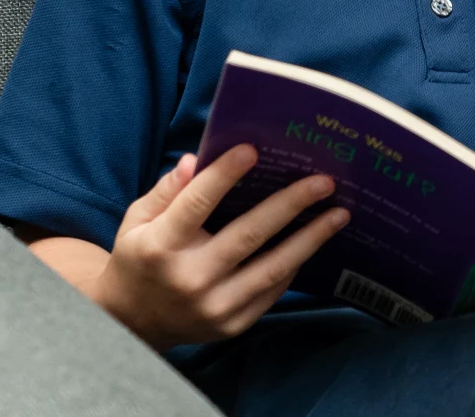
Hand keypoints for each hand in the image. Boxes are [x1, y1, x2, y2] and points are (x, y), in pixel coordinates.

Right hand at [91, 146, 349, 349]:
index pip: (196, 204)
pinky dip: (296, 263)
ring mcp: (213, 306)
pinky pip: (273, 289)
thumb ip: (166, 191)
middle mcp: (189, 278)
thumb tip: (197, 161)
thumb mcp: (136, 221)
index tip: (253, 149)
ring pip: (272, 267)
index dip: (224, 176)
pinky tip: (315, 240)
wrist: (134, 324)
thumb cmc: (140, 259)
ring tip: (340, 213)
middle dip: (291, 204)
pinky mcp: (233, 324)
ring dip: (311, 238)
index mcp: (159, 247)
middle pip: (248, 235)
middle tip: (324, 181)